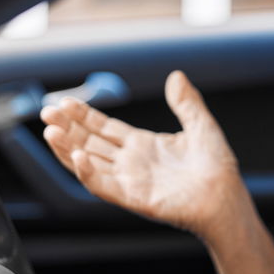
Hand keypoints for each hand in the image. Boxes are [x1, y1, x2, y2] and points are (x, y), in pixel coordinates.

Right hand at [40, 70, 250, 239]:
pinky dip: (88, 172)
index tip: (64, 102)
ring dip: (68, 148)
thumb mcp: (201, 126)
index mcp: (143, 146)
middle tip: (46, 112)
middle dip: (67, 128)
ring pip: (89, 163)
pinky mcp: (134, 198)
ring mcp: (130, 181)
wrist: (226, 197)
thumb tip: (176, 76)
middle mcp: (131, 163)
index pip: (104, 128)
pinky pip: (104, 186)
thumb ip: (186, 103)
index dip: (83, 116)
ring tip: (51, 131)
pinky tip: (77, 155)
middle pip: (90, 142)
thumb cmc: (218, 167)